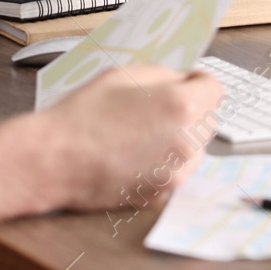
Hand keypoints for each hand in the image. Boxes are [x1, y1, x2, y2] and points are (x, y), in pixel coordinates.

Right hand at [29, 64, 223, 211]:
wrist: (56, 158)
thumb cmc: (85, 113)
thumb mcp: (127, 74)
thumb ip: (165, 75)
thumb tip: (184, 82)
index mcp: (182, 106)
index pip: (214, 88)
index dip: (198, 82)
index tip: (187, 82)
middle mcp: (187, 142)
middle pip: (208, 118)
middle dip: (190, 109)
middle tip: (157, 107)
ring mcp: (176, 173)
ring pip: (196, 148)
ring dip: (182, 137)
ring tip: (144, 133)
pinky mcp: (162, 194)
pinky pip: (177, 171)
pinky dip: (166, 162)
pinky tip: (137, 154)